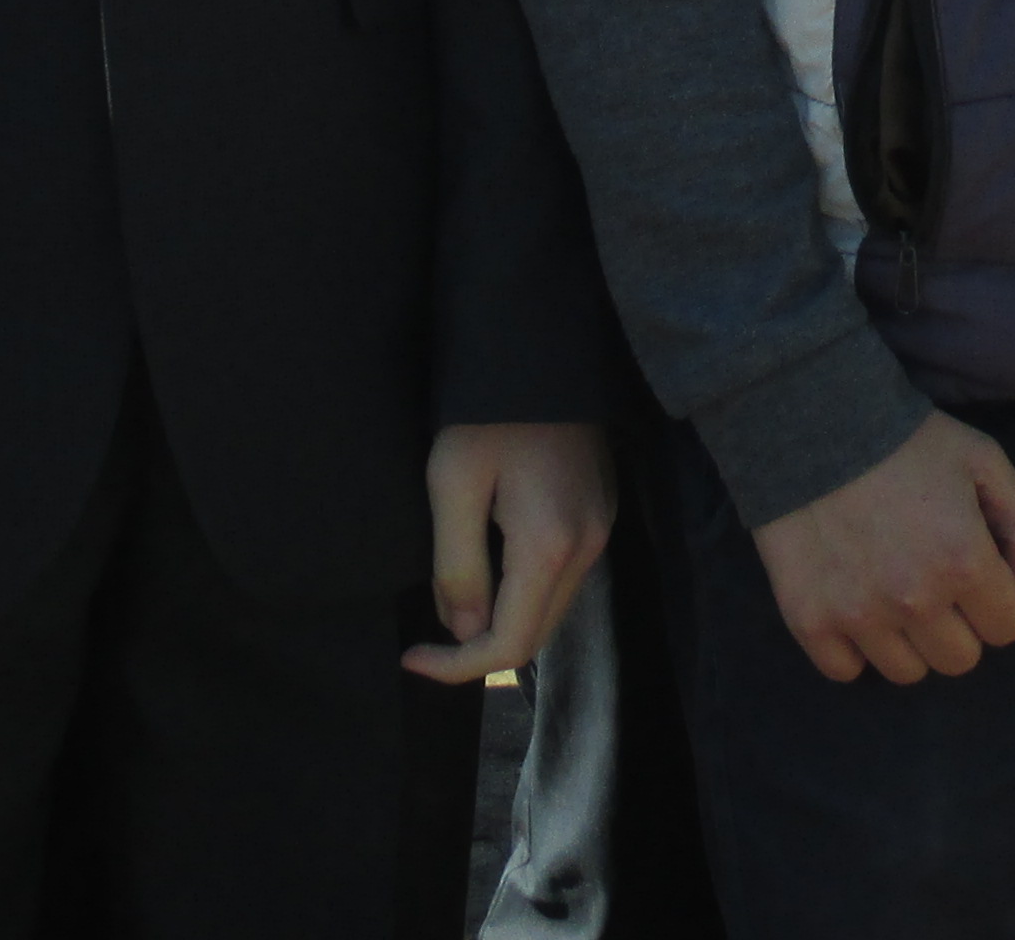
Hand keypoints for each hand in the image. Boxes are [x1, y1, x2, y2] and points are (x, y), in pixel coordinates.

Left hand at [404, 421, 615, 684]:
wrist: (540, 349)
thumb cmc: (487, 411)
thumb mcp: (452, 484)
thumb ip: (457, 566)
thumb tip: (462, 630)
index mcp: (551, 545)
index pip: (510, 643)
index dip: (458, 665)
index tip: (411, 655)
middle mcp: (589, 546)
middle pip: (537, 634)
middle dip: (480, 650)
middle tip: (426, 641)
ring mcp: (602, 528)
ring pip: (553, 609)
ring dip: (504, 621)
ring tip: (454, 604)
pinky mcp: (600, 511)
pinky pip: (564, 577)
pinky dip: (526, 593)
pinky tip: (492, 572)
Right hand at [749, 412, 1014, 685]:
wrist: (813, 422)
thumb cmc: (907, 441)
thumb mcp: (985, 460)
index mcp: (964, 560)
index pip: (1008, 627)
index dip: (998, 599)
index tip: (976, 572)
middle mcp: (914, 599)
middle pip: (960, 659)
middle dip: (958, 625)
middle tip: (935, 582)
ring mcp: (858, 614)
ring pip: (907, 672)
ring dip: (908, 640)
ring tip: (893, 590)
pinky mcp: (810, 620)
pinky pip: (846, 670)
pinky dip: (853, 647)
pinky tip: (855, 602)